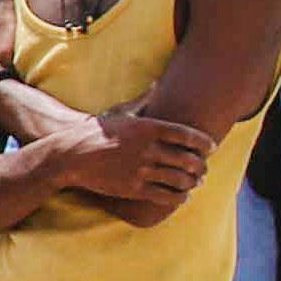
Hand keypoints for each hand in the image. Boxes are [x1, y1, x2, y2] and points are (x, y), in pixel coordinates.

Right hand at [62, 108, 216, 223]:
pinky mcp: (134, 189)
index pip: (188, 135)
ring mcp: (141, 170)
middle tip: (204, 168)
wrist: (70, 155)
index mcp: (148, 128)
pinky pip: (166, 196)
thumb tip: (158, 84)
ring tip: (196, 182)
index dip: (205, 143)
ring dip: (193, 182)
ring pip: (180, 180)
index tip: (211, 147)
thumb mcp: (120, 112)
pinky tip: (183, 196)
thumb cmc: (96, 132)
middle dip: (202, 166)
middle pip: (189, 160)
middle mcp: (147, 149)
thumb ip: (143, 99)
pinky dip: (179, 197)